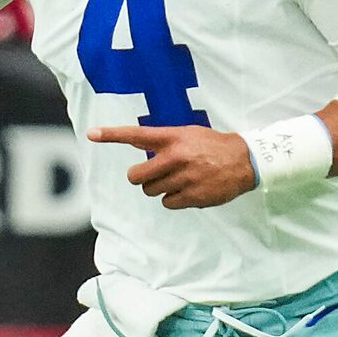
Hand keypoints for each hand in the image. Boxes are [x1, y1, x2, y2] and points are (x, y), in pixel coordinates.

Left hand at [92, 124, 256, 208]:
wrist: (246, 161)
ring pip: (152, 191)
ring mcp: (185, 177)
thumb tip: (138, 147)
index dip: (112, 134)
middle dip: (140, 178)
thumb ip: (164, 141)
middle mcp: (177, 157)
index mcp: (174, 138)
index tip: (92, 134)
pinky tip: (188, 190)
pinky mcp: (193, 195)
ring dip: (159, 189)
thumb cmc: (212, 146)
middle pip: (137, 176)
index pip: (137, 135)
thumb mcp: (189, 134)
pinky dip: (174, 199)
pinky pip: (168, 203)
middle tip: (151, 176)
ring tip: (178, 181)